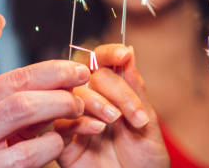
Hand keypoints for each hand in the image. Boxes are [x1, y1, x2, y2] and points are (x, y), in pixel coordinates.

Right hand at [0, 60, 90, 167]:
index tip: (79, 70)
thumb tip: (68, 74)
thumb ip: (21, 96)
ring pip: (24, 113)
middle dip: (61, 90)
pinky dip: (52, 144)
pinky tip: (56, 143)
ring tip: (75, 115)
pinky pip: (31, 153)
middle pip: (21, 93)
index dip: (53, 70)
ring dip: (60, 110)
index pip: (16, 77)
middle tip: (82, 96)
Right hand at [55, 44, 169, 167]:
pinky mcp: (63, 144)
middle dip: (114, 88)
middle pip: (88, 75)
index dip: (110, 53)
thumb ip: (136, 90)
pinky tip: (98, 131)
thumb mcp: (147, 125)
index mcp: (112, 94)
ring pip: (73, 94)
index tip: (123, 54)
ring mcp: (75, 122)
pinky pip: (61, 123)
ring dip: (97, 102)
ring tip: (116, 121)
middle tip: (134, 113)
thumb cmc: (146, 163)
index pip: (103, 62)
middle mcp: (91, 103)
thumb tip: (130, 52)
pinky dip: (79, 121)